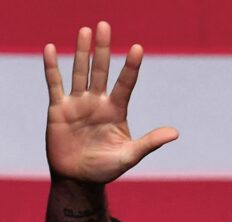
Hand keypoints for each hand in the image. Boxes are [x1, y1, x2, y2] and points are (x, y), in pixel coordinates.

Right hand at [43, 21, 177, 183]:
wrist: (79, 180)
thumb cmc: (106, 169)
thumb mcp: (129, 156)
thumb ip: (150, 142)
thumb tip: (175, 133)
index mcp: (116, 112)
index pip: (125, 84)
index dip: (130, 67)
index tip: (138, 48)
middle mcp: (97, 103)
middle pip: (101, 71)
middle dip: (102, 49)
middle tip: (104, 25)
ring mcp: (78, 104)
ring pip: (80, 72)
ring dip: (81, 52)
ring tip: (85, 31)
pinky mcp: (59, 109)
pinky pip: (55, 84)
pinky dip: (52, 68)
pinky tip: (51, 49)